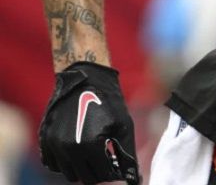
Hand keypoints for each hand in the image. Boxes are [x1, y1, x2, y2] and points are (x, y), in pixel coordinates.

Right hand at [38, 62, 140, 183]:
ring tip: (93, 155)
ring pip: (68, 173)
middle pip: (84, 178)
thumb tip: (131, 176)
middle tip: (106, 163)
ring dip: (81, 169)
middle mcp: (68, 148)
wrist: (85, 79)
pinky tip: (77, 152)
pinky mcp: (45, 140)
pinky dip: (64, 163)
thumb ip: (126, 152)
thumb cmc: (109, 101)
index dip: (113, 174)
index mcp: (90, 145)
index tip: (118, 170)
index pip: (103, 175)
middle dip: (98, 173)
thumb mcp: (124, 126)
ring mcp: (54, 145)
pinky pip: (53, 164)